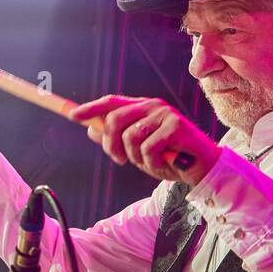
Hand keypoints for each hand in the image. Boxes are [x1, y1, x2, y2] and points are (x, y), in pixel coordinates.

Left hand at [70, 95, 219, 184]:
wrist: (200, 169)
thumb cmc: (168, 158)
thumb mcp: (136, 151)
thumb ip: (116, 139)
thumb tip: (90, 131)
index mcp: (142, 108)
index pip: (112, 102)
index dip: (91, 108)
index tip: (73, 116)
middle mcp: (153, 106)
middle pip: (114, 119)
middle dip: (111, 145)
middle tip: (120, 160)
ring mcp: (165, 115)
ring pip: (130, 137)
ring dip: (135, 157)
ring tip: (150, 161)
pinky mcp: (175, 127)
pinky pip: (147, 148)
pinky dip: (151, 163)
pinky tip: (164, 163)